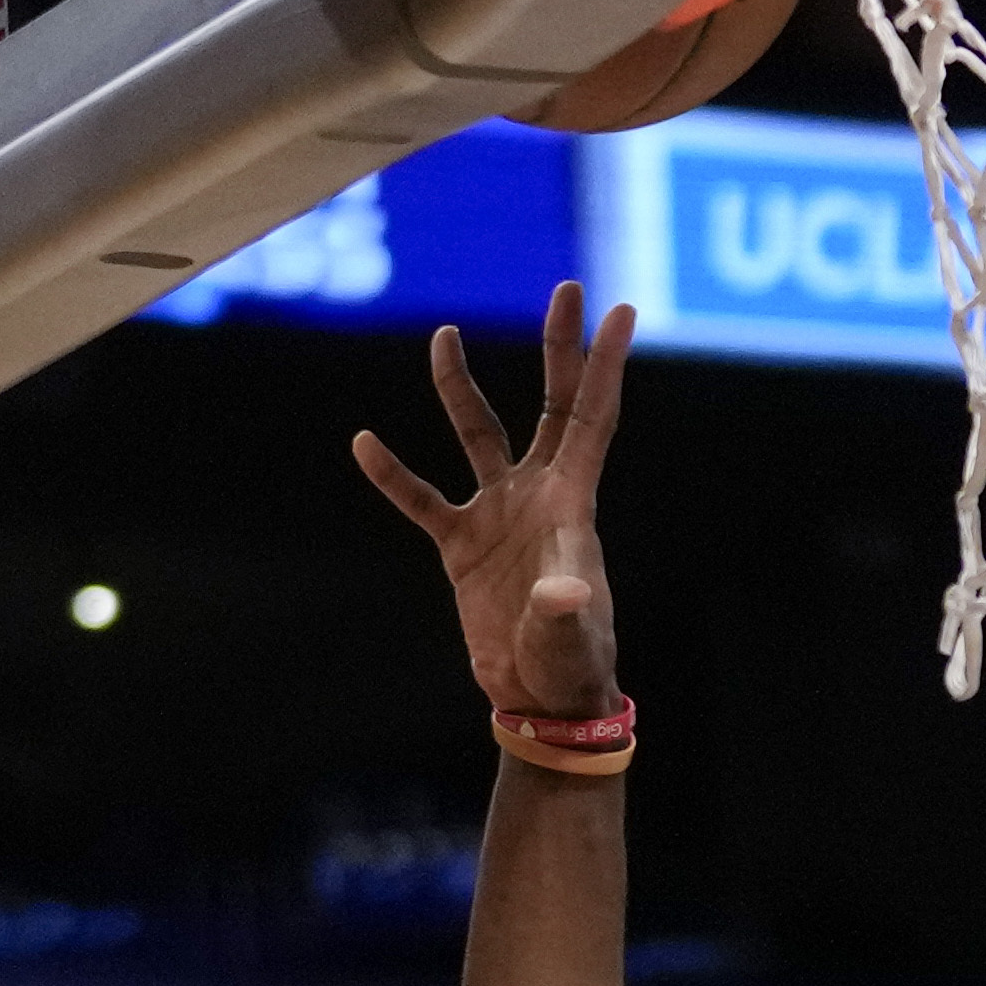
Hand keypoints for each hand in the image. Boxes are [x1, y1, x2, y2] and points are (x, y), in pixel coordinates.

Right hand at [353, 280, 635, 721]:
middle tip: (566, 287)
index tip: (621, 309)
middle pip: (551, 405)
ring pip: (479, 434)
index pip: (593, 418)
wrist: (540, 698)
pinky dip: (393, 473)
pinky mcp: (462, 546)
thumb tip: (561, 593)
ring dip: (460, 388)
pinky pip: (422, 499)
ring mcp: (500, 515)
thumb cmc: (568, 665)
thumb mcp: (567, 637)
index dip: (605, 365)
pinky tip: (365, 441)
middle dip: (557, 349)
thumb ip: (563, 611)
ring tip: (446, 335)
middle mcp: (539, 496)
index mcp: (572, 503)